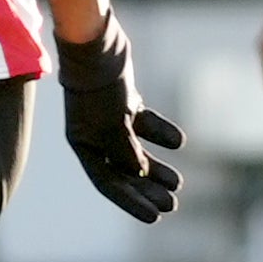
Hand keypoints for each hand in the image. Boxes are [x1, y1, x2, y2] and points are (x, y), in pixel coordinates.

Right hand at [55, 17, 184, 223]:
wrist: (98, 45)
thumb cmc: (100, 88)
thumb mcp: (113, 126)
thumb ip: (126, 153)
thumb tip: (139, 174)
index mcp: (84, 144)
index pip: (108, 183)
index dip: (131, 202)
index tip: (156, 216)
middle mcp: (94, 135)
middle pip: (123, 171)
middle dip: (147, 188)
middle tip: (172, 203)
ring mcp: (109, 117)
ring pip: (135, 150)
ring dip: (156, 166)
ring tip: (178, 182)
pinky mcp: (124, 101)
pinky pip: (144, 125)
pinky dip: (160, 135)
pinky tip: (178, 143)